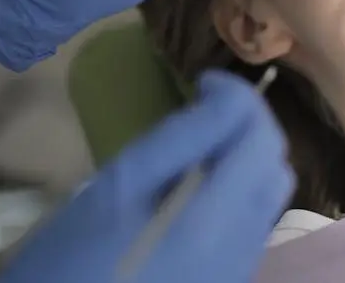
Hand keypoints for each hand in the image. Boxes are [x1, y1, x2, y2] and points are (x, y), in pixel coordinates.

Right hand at [0, 71, 293, 282]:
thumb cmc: (70, 260)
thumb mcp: (116, 188)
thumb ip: (178, 140)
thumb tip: (222, 99)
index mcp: (214, 220)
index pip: (260, 137)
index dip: (240, 97)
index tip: (204, 82)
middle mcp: (242, 246)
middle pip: (274, 167)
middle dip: (249, 128)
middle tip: (203, 112)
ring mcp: (239, 268)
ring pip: (268, 197)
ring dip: (246, 162)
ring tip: (196, 152)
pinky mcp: (230, 281)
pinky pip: (252, 225)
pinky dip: (236, 195)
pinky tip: (192, 195)